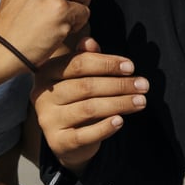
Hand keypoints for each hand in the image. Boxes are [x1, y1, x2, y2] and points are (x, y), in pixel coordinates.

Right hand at [33, 37, 145, 172]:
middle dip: (118, 85)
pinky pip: (85, 134)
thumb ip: (86, 59)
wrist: (68, 139)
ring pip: (88, 109)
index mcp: (46, 72)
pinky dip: (105, 127)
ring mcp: (47, 119)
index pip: (78, 63)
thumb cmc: (78, 100)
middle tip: (143, 85)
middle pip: (85, 86)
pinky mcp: (58, 142)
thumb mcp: (81, 77)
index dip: (107, 64)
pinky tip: (121, 120)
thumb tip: (89, 42)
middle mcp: (42, 95)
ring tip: (140, 101)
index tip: (131, 67)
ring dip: (119, 104)